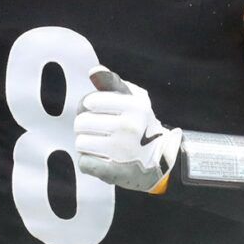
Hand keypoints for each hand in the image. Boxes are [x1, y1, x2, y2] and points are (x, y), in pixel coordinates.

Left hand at [73, 67, 178, 191]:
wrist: (162, 159)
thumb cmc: (141, 124)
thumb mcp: (134, 97)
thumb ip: (112, 82)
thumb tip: (93, 71)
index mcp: (134, 106)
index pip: (89, 101)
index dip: (88, 106)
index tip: (98, 112)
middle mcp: (129, 127)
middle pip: (81, 123)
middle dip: (86, 127)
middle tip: (99, 131)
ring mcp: (121, 151)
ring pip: (81, 143)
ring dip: (87, 144)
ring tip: (101, 145)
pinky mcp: (112, 172)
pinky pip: (84, 163)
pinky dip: (89, 162)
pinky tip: (102, 159)